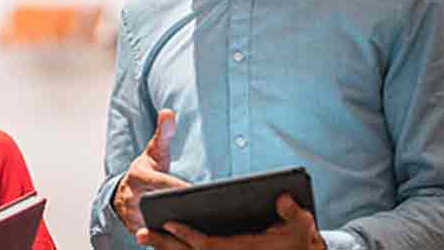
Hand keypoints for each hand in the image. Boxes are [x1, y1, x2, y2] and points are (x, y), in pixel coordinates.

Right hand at [114, 109, 190, 232]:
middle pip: (156, 204)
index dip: (177, 186)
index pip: (160, 181)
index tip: (193, 189)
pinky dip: (164, 237)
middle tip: (198, 210)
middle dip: (175, 208)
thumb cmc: (145, 170)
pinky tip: (182, 237)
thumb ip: (164, 133)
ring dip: (170, 225)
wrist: (124, 191)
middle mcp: (130, 196)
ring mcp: (131, 214)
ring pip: (152, 222)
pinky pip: (150, 235)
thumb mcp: (154, 150)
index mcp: (138, 175)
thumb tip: (169, 112)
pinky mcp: (134, 228)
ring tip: (193, 226)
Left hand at [137, 194, 323, 249]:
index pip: (210, 246)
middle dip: (165, 244)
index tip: (169, 222)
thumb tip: (282, 198)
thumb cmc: (301, 240)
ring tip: (143, 235)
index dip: (188, 235)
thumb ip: (293, 212)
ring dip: (165, 249)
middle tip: (141, 232)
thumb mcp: (302, 224)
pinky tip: (160, 244)